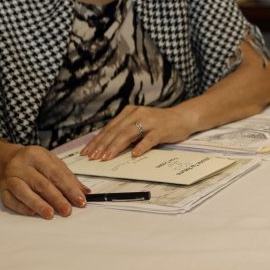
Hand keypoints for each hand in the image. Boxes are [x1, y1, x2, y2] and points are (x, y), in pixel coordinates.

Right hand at [0, 144, 89, 219]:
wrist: (4, 159)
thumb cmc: (33, 162)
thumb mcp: (51, 162)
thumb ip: (67, 176)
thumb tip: (85, 191)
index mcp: (36, 155)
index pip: (56, 174)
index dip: (69, 188)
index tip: (80, 200)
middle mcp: (21, 165)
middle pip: (41, 184)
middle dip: (56, 199)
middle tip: (68, 210)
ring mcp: (9, 177)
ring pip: (24, 192)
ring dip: (38, 204)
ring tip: (51, 214)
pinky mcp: (1, 189)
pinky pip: (10, 200)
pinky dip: (21, 207)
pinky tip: (32, 213)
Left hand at [80, 105, 195, 160]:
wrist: (182, 117)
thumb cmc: (159, 123)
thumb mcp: (139, 124)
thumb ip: (125, 132)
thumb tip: (105, 146)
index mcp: (130, 112)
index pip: (110, 127)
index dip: (97, 140)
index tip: (87, 152)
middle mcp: (137, 114)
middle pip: (116, 130)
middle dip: (102, 145)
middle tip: (92, 157)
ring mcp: (150, 122)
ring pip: (128, 134)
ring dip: (116, 146)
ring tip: (106, 157)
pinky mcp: (161, 130)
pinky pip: (149, 139)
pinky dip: (141, 147)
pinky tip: (134, 155)